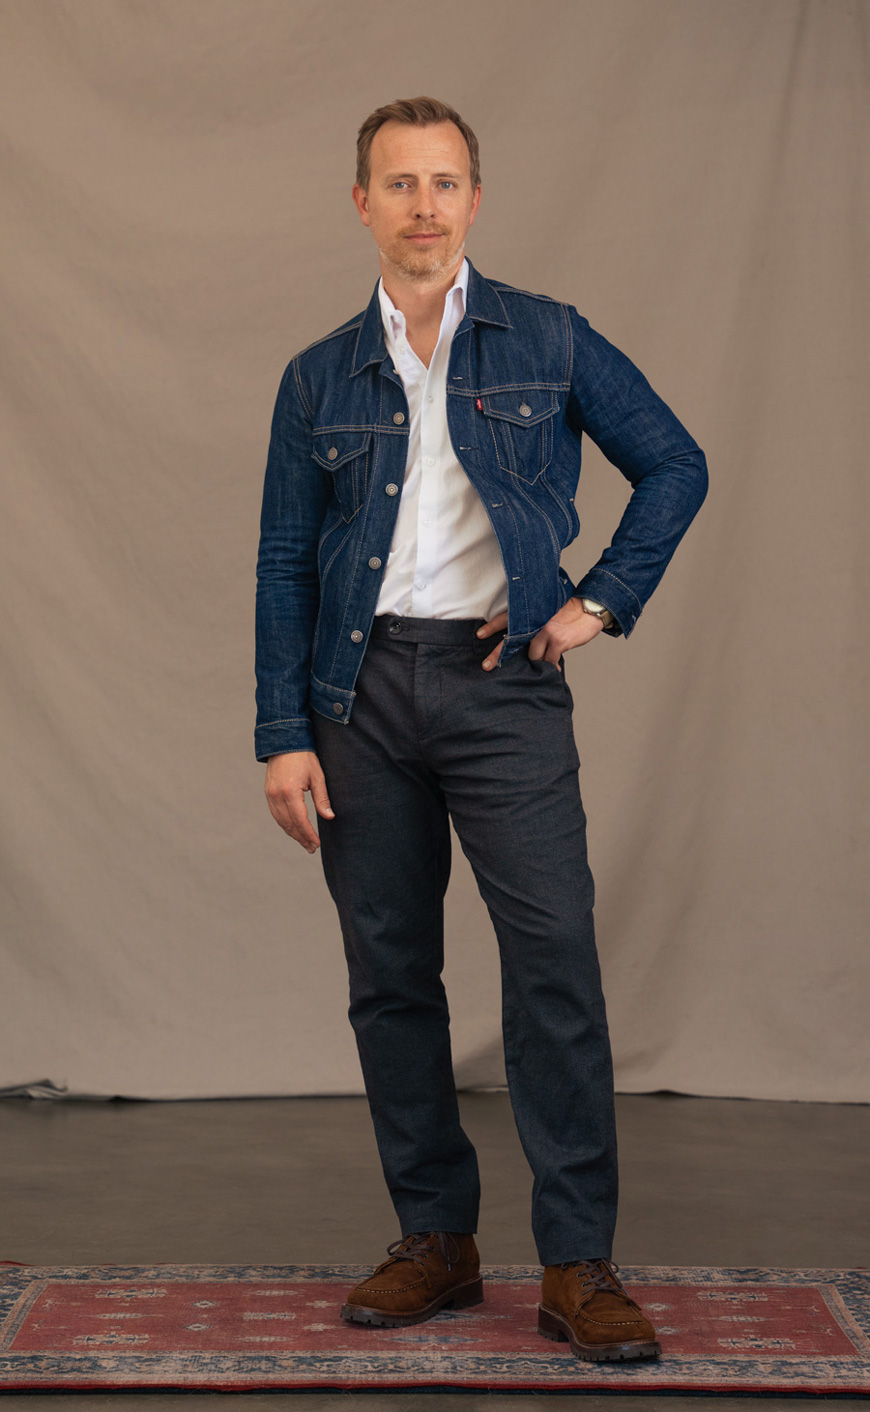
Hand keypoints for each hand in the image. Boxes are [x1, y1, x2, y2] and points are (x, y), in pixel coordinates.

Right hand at [264, 750, 333, 852]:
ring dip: (292, 833)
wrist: (284, 741)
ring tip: (304, 842)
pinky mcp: (268, 792)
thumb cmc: (304, 757)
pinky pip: (275, 814)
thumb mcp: (317, 776)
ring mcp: (270, 794)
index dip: (308, 834)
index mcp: (290, 791)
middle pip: (289, 824)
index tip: (317, 844)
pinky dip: (284, 824)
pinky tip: (293, 829)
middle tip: (312, 848)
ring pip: (280, 821)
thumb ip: (322, 799)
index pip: (300, 820)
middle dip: (301, 838)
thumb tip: (329, 817)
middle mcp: (276, 795)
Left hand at [476, 596, 602, 670]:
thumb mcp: (547, 611)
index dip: (492, 626)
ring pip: (532, 656)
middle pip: (511, 640)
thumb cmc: (567, 612)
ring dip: (538, 661)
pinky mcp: (557, 642)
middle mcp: (535, 621)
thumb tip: (522, 642)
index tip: (478, 635)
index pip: (507, 618)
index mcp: (531, 613)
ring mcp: (545, 631)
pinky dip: (552, 667)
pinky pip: (548, 661)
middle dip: (498, 655)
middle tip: (486, 666)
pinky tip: (555, 670)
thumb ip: (534, 622)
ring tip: (546, 660)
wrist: (588, 610)